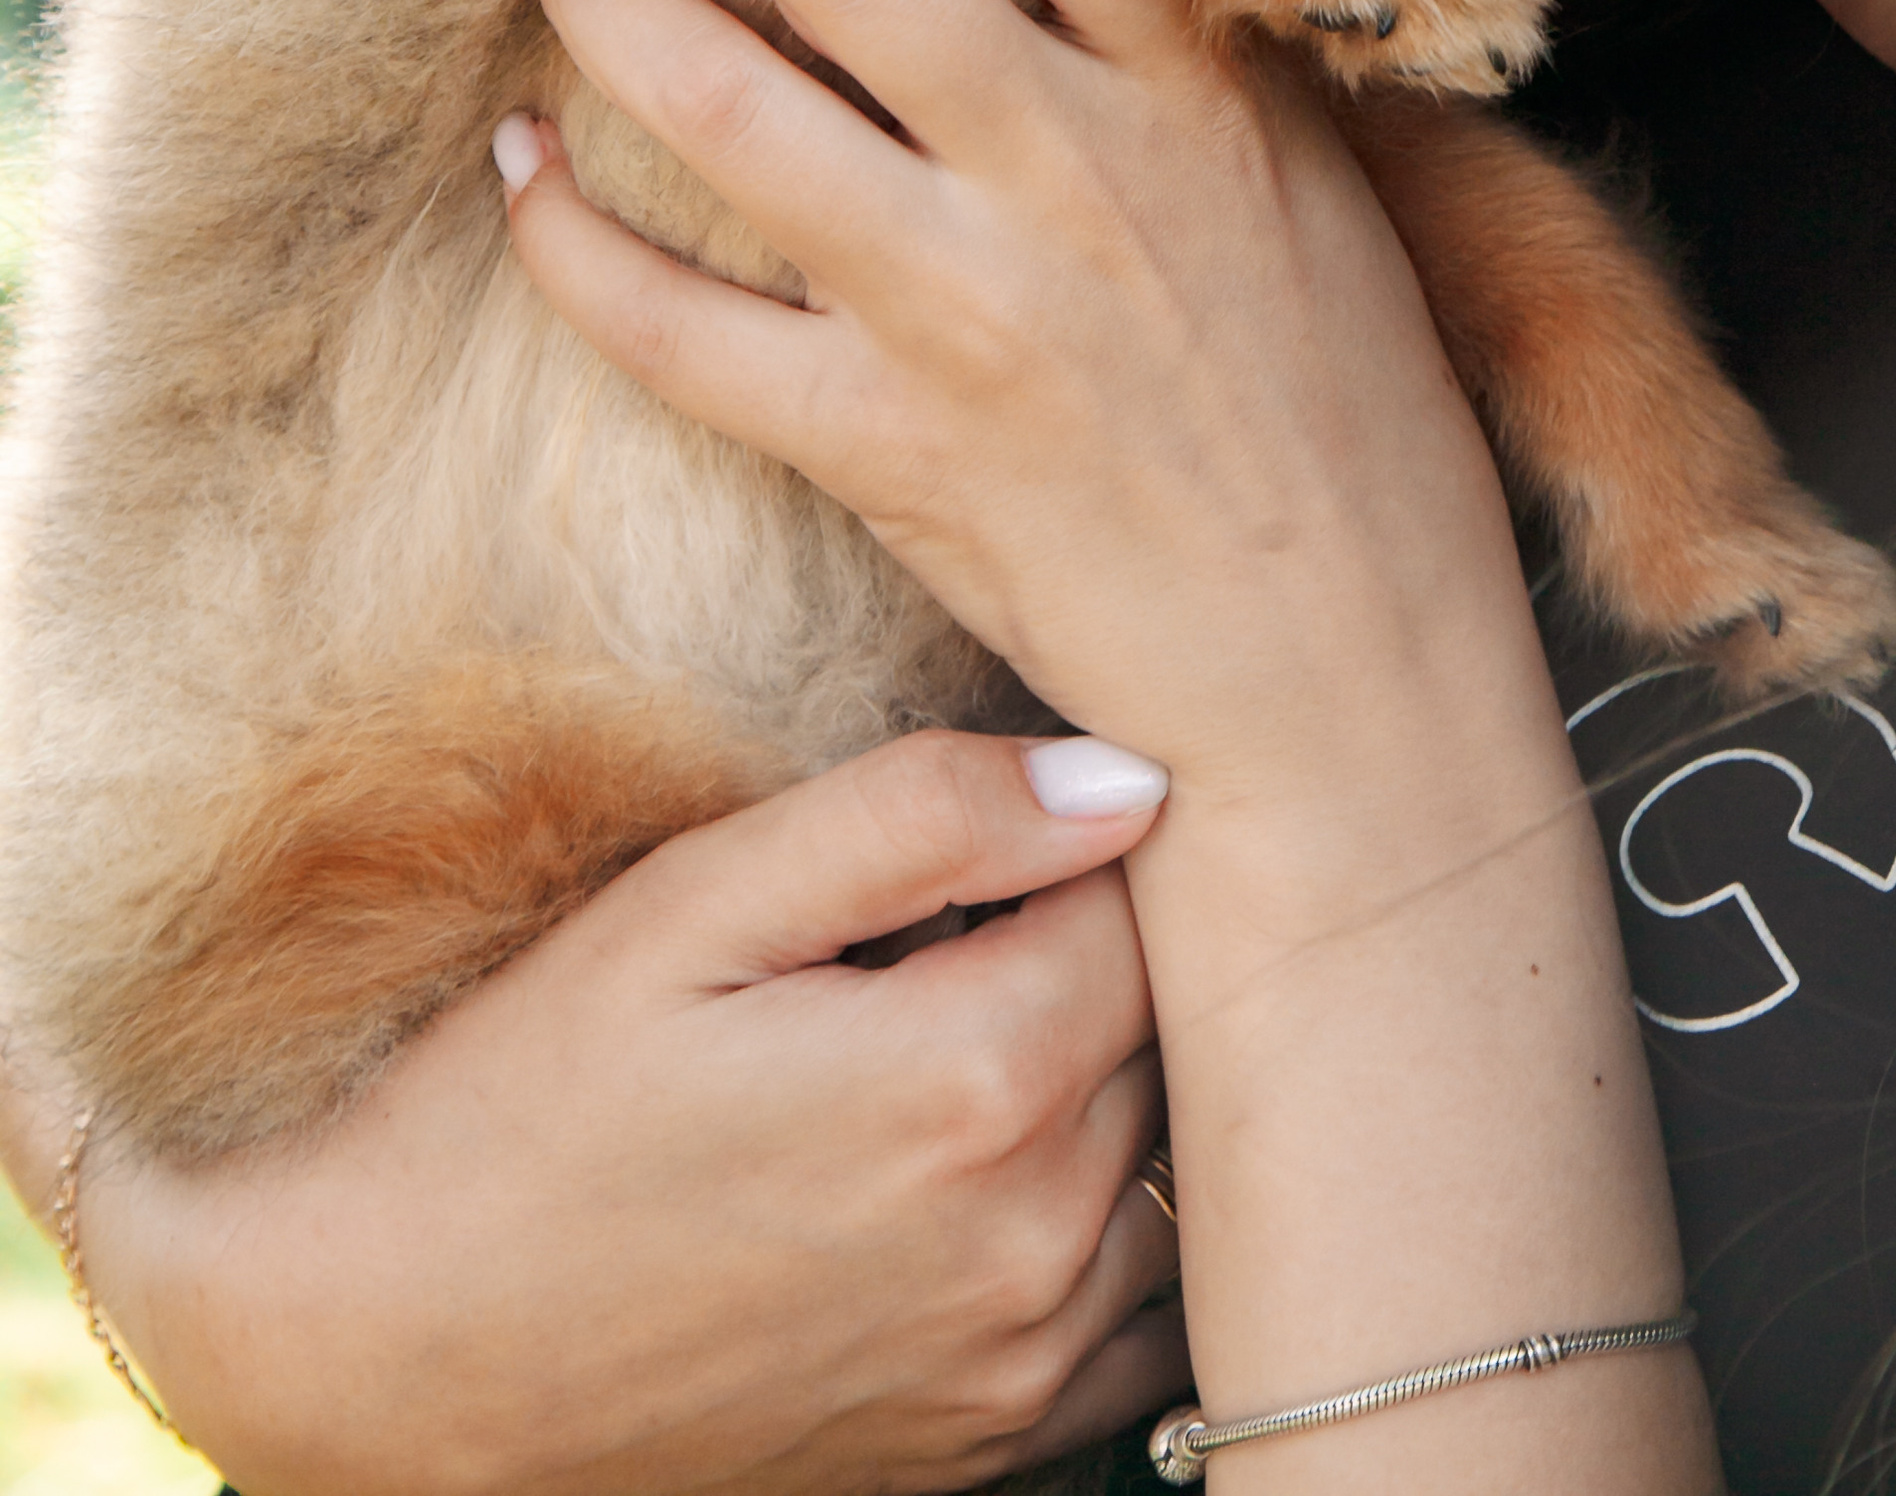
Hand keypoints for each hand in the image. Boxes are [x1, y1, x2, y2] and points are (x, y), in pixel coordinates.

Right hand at [49, 731, 1183, 1495]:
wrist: (400, 1353)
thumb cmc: (534, 1103)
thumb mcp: (697, 906)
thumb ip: (923, 813)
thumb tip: (1126, 776)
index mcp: (974, 1079)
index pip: (1155, 901)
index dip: (1086, 841)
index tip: (998, 834)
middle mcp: (1030, 1238)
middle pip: (1184, 1033)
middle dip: (1112, 954)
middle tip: (980, 923)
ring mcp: (1019, 1361)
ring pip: (1186, 1171)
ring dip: (1130, 1091)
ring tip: (985, 1037)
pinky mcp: (991, 1444)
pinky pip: (1155, 1321)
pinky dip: (1121, 1231)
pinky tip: (1005, 1175)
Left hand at [509, 0, 1534, 808]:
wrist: (1347, 675)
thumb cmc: (1345, 411)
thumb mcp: (1307, 181)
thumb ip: (1189, 44)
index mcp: (1187, 95)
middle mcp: (1069, 179)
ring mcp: (967, 316)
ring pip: (731, 114)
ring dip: (616, 9)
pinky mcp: (886, 449)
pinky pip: (676, 331)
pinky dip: (571, 242)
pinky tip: (527, 173)